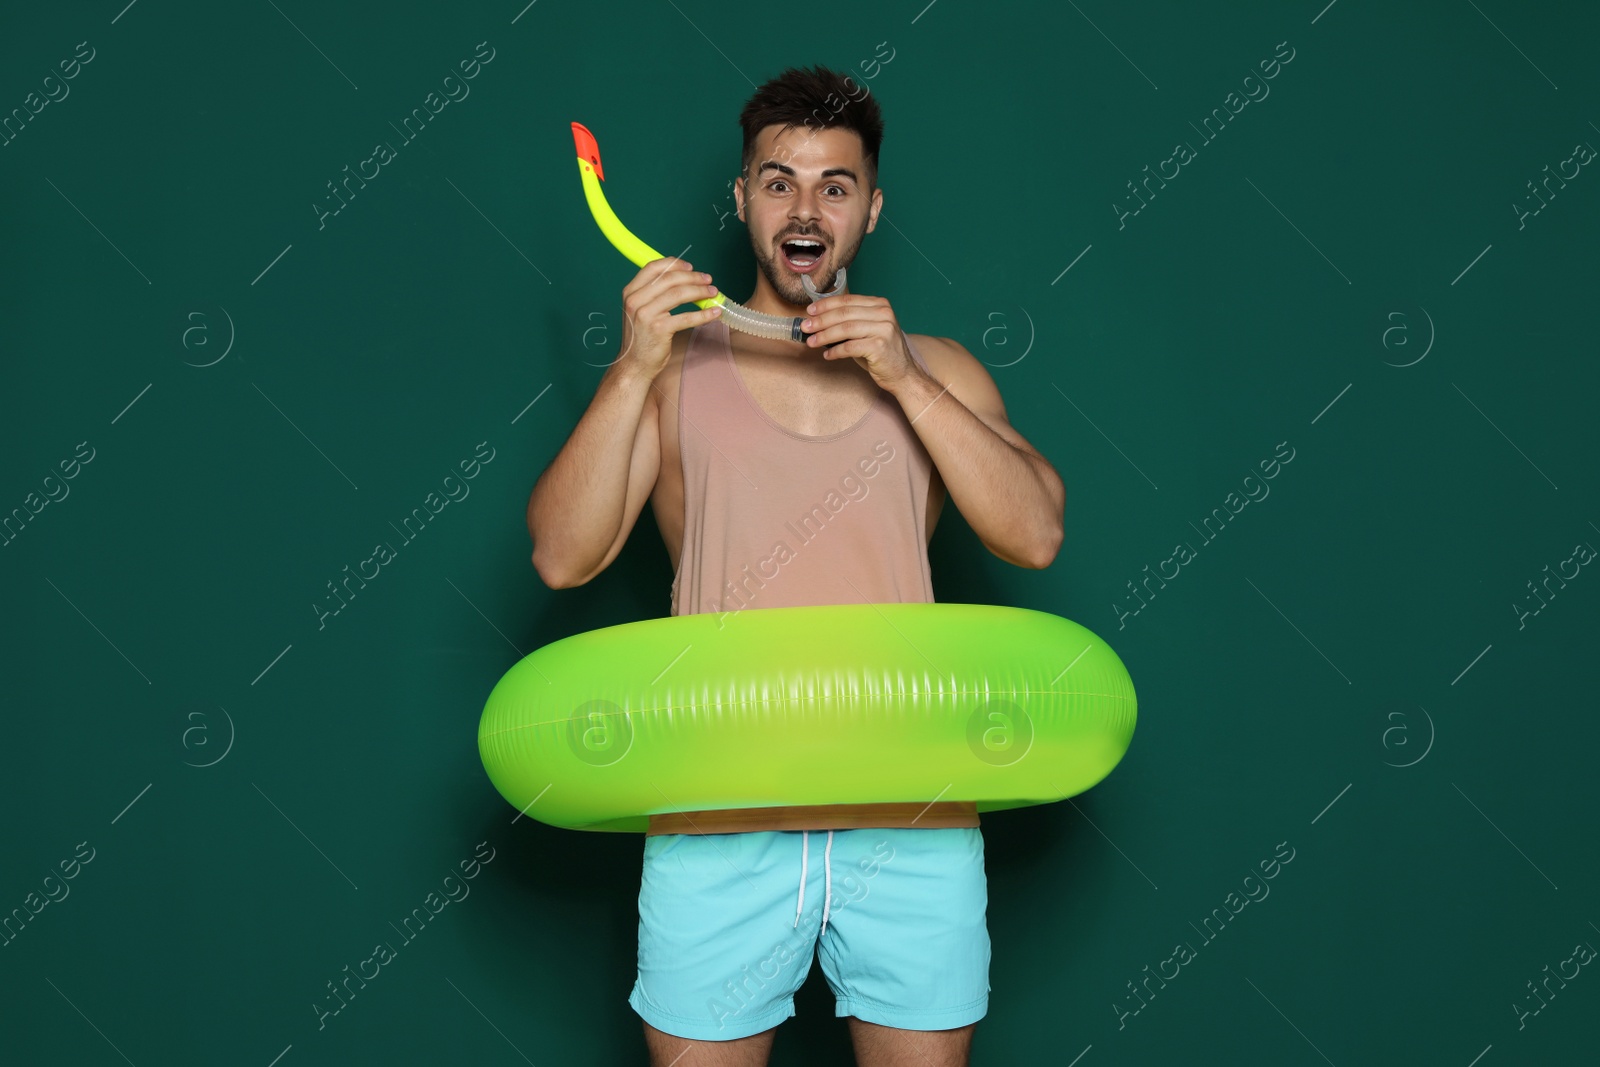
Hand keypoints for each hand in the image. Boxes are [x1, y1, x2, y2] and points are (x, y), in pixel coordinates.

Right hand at [615, 257, 720, 379]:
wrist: (635, 364)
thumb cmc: (641, 337)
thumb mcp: (640, 310)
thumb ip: (654, 294)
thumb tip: (683, 279)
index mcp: (631, 292)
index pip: (653, 267)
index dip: (674, 263)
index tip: (690, 266)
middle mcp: (636, 300)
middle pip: (670, 279)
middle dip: (693, 277)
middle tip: (708, 280)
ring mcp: (646, 314)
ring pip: (679, 294)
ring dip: (700, 291)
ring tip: (713, 293)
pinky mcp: (659, 329)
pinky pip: (687, 317)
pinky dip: (704, 314)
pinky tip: (714, 312)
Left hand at [799, 294, 920, 391]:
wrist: (903, 373)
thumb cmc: (881, 352)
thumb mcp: (867, 330)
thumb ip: (850, 321)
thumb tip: (819, 320)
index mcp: (880, 305)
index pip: (847, 301)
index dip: (826, 305)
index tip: (810, 311)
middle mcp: (884, 313)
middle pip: (844, 314)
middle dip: (821, 320)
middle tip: (805, 327)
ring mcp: (883, 329)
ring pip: (845, 329)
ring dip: (824, 335)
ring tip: (811, 341)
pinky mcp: (880, 346)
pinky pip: (850, 347)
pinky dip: (835, 351)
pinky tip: (827, 354)